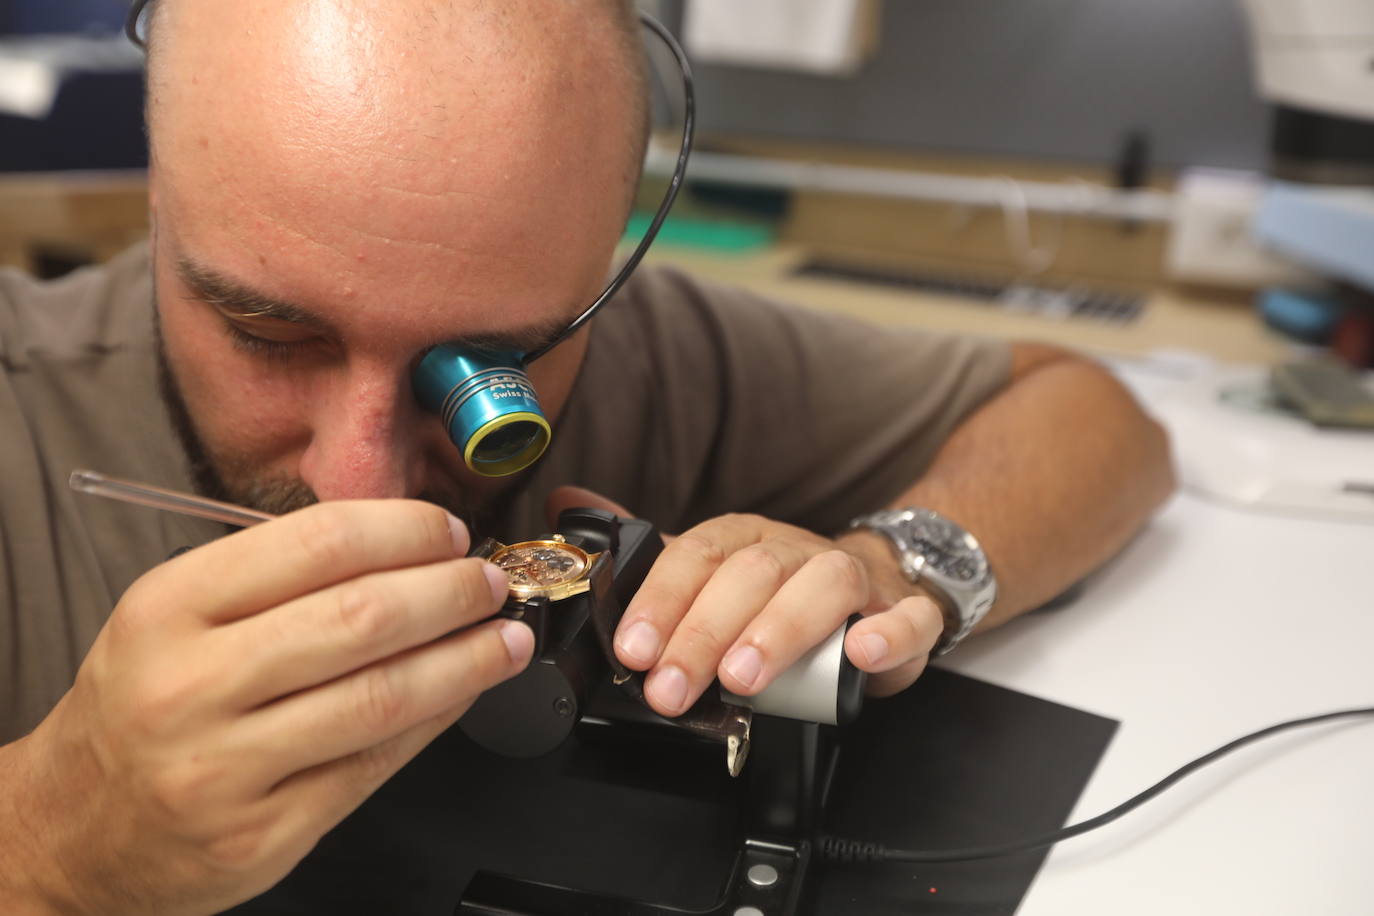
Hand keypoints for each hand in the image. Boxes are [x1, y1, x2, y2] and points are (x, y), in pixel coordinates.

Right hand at [0, 501, 531, 915]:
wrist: (71, 827)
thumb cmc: (143, 703)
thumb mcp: (175, 616)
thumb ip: (277, 578)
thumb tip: (408, 547)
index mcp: (169, 608)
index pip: (319, 543)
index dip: (406, 532)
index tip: (450, 533)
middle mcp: (192, 686)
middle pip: (362, 618)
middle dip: (451, 592)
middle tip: (491, 582)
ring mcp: (226, 769)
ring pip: (381, 697)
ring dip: (465, 660)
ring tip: (506, 637)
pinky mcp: (263, 834)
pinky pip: (375, 765)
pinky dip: (436, 719)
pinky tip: (464, 692)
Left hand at [545, 488, 943, 718]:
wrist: (874, 587)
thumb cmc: (778, 591)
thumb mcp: (708, 573)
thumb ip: (645, 553)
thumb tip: (567, 503)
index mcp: (744, 539)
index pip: (696, 555)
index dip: (662, 600)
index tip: (632, 651)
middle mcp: (795, 551)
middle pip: (751, 575)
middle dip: (704, 633)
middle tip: (671, 689)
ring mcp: (853, 578)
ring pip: (822, 585)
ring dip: (779, 630)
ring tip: (743, 680)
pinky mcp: (902, 611)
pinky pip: (907, 616)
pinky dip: (889, 633)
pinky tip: (861, 654)